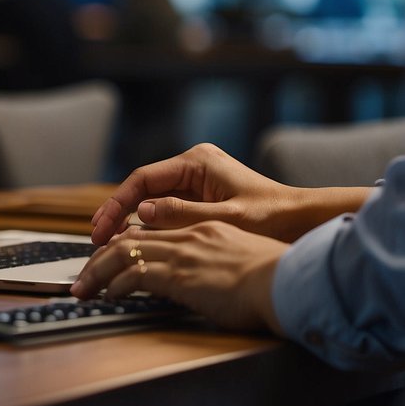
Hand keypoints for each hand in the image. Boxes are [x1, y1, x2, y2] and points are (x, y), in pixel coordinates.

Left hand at [70, 223, 285, 332]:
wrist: (289, 284)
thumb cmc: (277, 281)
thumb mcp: (244, 261)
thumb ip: (219, 262)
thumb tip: (208, 280)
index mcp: (206, 230)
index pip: (153, 232)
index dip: (127, 244)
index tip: (110, 259)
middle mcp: (190, 236)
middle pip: (131, 238)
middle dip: (101, 257)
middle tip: (85, 275)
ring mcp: (183, 253)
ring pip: (124, 253)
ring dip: (97, 272)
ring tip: (83, 289)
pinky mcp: (179, 273)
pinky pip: (134, 274)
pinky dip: (114, 285)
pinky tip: (106, 296)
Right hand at [89, 143, 368, 245]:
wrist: (308, 221)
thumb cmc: (275, 218)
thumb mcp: (226, 220)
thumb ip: (181, 215)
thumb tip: (141, 214)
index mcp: (197, 162)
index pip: (143, 179)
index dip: (117, 204)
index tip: (101, 228)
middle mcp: (194, 166)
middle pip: (143, 188)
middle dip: (118, 213)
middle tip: (97, 238)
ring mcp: (198, 180)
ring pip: (152, 199)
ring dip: (131, 220)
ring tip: (110, 243)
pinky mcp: (202, 196)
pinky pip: (167, 208)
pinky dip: (150, 225)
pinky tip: (138, 242)